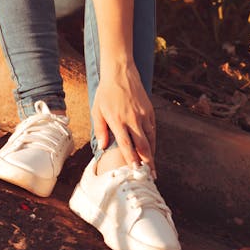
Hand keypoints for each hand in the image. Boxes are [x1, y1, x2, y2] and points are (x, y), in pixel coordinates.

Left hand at [92, 61, 156, 176]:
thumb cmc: (106, 92)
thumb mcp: (97, 110)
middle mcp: (132, 119)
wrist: (120, 72)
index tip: (135, 172)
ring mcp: (143, 115)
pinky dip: (152, 140)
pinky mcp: (149, 110)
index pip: (126, 145)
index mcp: (118, 121)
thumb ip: (100, 129)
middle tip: (150, 176)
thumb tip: (102, 147)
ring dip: (152, 154)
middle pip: (143, 146)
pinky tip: (151, 148)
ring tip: (152, 167)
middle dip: (147, 163)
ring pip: (150, 139)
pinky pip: (152, 129)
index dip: (132, 160)